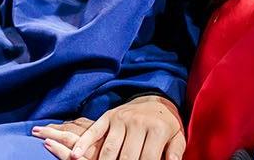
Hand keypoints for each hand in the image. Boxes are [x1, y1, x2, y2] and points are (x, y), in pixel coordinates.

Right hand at [33, 95, 184, 159]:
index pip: (148, 159)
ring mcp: (121, 119)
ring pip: (109, 149)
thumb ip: (175, 152)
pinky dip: (84, 143)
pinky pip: (94, 131)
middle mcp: (138, 123)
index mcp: (158, 130)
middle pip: (127, 157)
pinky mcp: (108, 117)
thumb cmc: (166, 126)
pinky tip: (76, 156)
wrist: (155, 100)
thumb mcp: (177, 137)